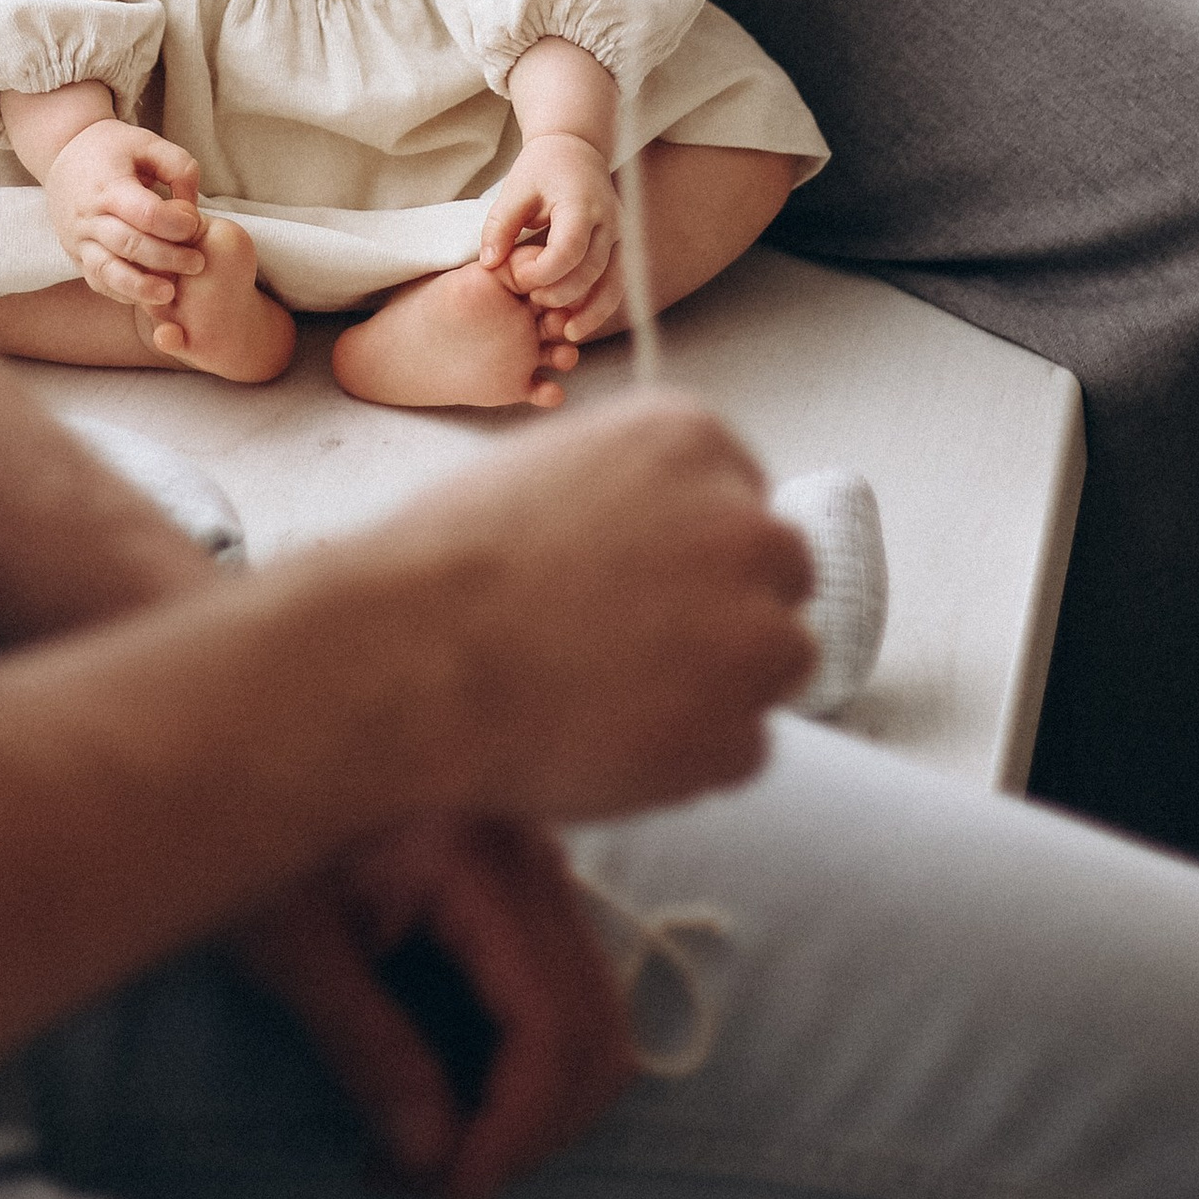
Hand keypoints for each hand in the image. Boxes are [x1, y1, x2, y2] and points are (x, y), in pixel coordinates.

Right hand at [36, 117, 207, 311]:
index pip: (144, 213)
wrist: (63, 153)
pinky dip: (123, 292)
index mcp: (109, 184)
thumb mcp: (148, 142)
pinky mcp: (77, 255)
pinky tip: (147, 296)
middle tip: (198, 263)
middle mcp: (89, 215)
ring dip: (141, 287)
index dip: (174, 223)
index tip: (195, 223)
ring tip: (170, 294)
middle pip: (129, 244)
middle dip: (167, 258)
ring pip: (108, 271)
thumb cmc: (113, 149)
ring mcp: (79, 239)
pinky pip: (98, 281)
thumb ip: (178, 168)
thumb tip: (191, 209)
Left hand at [233, 815, 632, 1198]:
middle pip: (592, 1029)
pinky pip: (566, 983)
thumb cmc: (249, 820)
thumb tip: (431, 1155)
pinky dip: (529, 1056)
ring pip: (594, 1012)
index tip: (453, 1192)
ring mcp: (534, 856)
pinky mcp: (521, 871)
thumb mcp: (292, 946)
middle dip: (528, 1132)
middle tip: (433, 1181)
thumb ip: (368, 1050)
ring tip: (432, 1144)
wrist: (238, 736)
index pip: (547, 1025)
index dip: (514, 1131)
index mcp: (474, 859)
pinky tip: (452, 1085)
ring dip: (534, 1102)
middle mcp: (528, 851)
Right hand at [372, 397, 815, 818]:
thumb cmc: (453, 559)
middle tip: (643, 645)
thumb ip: (636, 488)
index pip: (746, 495)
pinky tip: (609, 741)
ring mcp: (751, 631)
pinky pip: (741, 749)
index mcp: (692, 438)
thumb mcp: (552, 466)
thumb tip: (665, 531)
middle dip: (730, 609)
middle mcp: (743, 524)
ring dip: (722, 685)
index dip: (696, 549)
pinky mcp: (736, 730)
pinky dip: (691, 760)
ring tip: (619, 696)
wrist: (415, 656)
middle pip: (783, 572)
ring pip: (778, 663)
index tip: (649, 581)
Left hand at [477, 134, 617, 314]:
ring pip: (612, 283)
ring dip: (590, 312)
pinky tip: (578, 325)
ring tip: (563, 333)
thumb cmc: (542, 169)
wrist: (577, 149)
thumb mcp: (514, 189)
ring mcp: (620, 234)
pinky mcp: (621, 247)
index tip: (517, 276)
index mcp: (581, 202)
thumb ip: (500, 225)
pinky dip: (600, 307)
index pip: (568, 249)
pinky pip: (617, 284)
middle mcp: (608, 220)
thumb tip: (489, 264)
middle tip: (531, 302)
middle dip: (560, 293)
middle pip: (590, 270)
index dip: (542, 272)